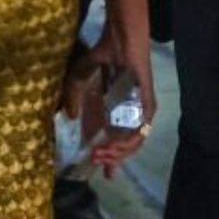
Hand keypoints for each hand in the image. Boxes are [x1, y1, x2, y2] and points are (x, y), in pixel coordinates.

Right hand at [61, 31, 157, 176]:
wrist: (118, 44)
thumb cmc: (99, 59)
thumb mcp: (77, 81)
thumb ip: (71, 99)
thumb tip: (72, 117)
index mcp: (114, 114)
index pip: (113, 143)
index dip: (109, 160)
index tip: (104, 174)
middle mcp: (129, 117)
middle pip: (124, 148)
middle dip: (111, 159)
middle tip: (95, 161)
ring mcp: (139, 114)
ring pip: (133, 143)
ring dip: (117, 153)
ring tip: (101, 155)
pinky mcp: (147, 108)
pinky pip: (141, 131)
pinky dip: (128, 141)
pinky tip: (116, 145)